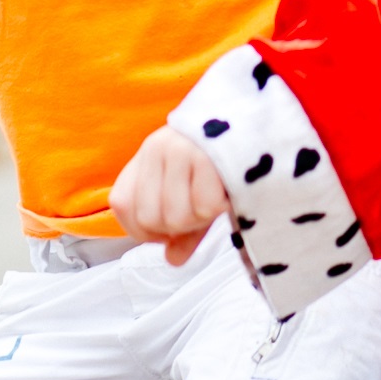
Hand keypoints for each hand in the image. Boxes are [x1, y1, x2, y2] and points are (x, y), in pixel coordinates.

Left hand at [111, 125, 228, 265]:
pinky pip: (205, 208)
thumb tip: (172, 260)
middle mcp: (157, 148)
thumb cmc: (221, 162)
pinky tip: (227, 189)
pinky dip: (220, 207)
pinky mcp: (206, 156)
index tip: (169, 229)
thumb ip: (181, 229)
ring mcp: (180, 150)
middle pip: (150, 219)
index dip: (144, 229)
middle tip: (202, 208)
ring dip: (202, 218)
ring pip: (176, 218)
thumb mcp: (194, 193)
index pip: (122, 205)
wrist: (258, 120)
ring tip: (216, 195)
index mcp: (147, 154)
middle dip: (179, 227)